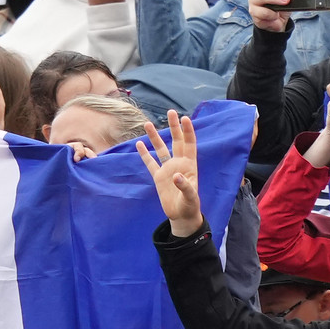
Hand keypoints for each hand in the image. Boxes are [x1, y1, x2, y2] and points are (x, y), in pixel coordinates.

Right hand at [137, 111, 203, 235]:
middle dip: (173, 127)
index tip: (185, 118)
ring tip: (148, 124)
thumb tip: (175, 176)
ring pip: (160, 149)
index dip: (188, 131)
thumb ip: (185, 186)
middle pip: (176, 141)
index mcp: (189, 165)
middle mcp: (178, 163)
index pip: (189, 144)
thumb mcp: (190, 198)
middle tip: (171, 112)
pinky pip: (150, 163)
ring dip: (155, 137)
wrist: (181, 216)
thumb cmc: (190, 206)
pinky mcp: (158, 177)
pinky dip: (144, 154)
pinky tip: (139, 144)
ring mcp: (167, 169)